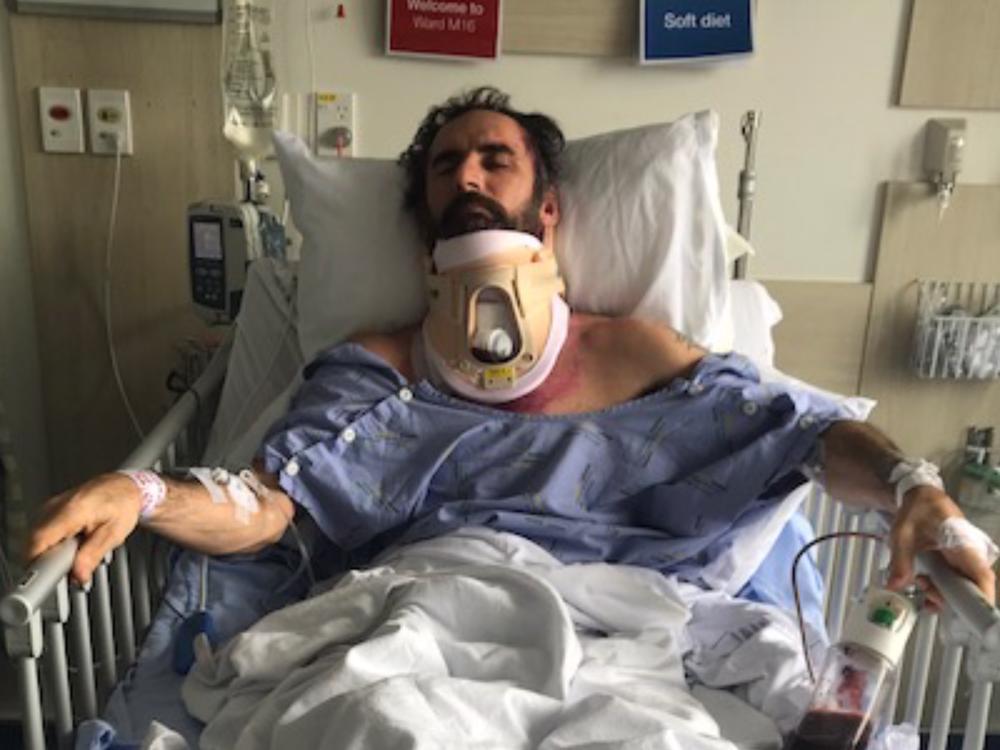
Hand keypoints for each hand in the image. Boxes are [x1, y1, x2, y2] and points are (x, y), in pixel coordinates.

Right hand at [25, 473, 142, 584]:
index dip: (40, 563)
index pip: (39, 542)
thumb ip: (93, 555)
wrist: (125, 486)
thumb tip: (78, 576)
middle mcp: (56, 506)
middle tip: (72, 566)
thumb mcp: (114, 534)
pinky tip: (72, 542)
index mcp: (72, 510)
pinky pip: (43, 533)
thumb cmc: (123, 504)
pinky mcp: (50, 510)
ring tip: (76, 550)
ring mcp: (50, 507)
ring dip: (52, 553)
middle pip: (35, 543)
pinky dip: (54, 544)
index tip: (53, 576)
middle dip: (49, 562)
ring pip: (37, 540)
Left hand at [887, 486, 996, 607]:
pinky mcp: (959, 563)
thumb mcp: (902, 534)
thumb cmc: (917, 510)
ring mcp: (966, 559)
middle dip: (950, 599)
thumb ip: (900, 560)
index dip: (981, 599)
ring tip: (921, 582)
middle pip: (973, 588)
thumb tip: (895, 585)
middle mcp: (971, 554)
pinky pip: (957, 582)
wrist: (921, 496)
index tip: (970, 615)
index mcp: (963, 543)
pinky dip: (942, 588)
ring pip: (964, 588)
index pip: (982, 576)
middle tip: (926, 592)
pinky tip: (925, 584)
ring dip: (943, 593)